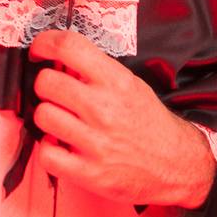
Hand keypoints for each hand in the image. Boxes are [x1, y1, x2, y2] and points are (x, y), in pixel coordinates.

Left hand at [28, 29, 215, 208]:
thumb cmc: (150, 124)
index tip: (39, 50)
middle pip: (46, 82)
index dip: (44, 43)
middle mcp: (104, 109)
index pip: (68, 46)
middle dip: (46, 84)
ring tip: (61, 120)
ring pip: (42, 115)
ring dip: (47, 116)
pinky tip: (61, 145)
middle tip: (55, 92)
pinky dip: (48, 150)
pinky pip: (47, 154)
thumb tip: (60, 57)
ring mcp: (96, 142)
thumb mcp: (131, 85)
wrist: (177, 164)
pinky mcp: (91, 173)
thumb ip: (98, 70)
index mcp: (116, 81)